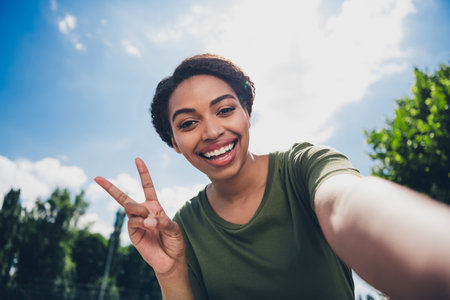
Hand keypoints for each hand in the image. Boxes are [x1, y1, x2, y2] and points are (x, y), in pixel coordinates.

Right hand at [94, 158, 185, 275]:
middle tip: (96, 177)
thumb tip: (146, 220)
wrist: (171, 260)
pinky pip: (132, 221)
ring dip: (139, 210)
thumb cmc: (174, 241)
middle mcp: (143, 212)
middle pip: (123, 197)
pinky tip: (147, 226)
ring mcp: (136, 223)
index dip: (143, 173)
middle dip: (109, 187)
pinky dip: (140, 222)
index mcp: (154, 206)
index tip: (137, 159)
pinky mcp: (132, 234)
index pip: (147, 186)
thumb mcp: (173, 228)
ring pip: (129, 207)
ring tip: (150, 220)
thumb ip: (162, 221)